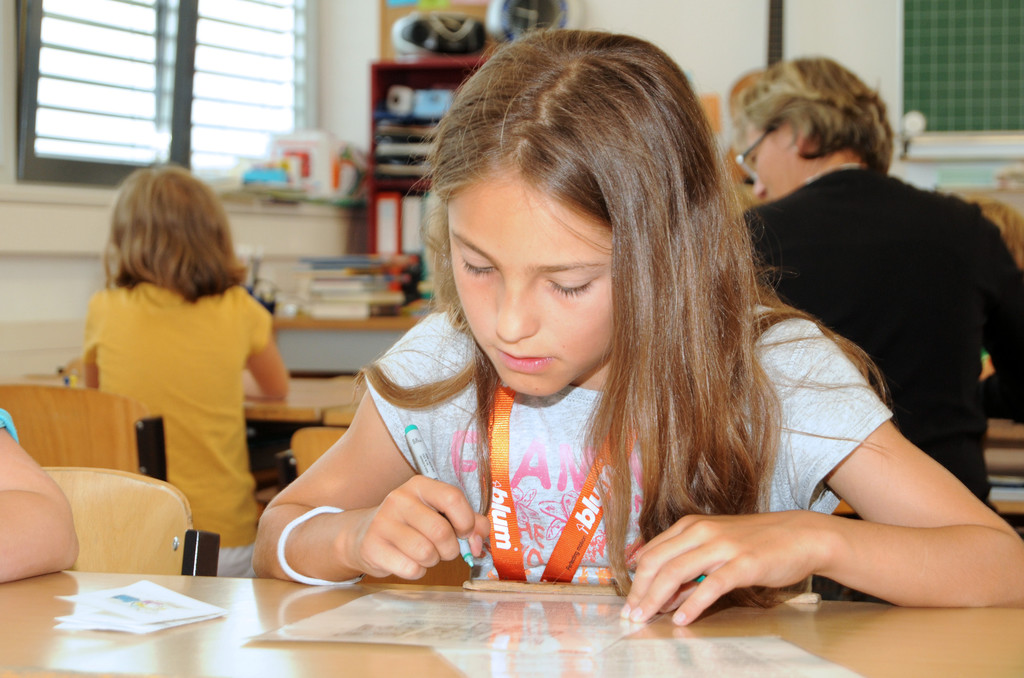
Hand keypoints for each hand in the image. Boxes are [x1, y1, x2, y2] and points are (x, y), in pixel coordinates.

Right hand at [346, 475, 487, 578]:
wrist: (363, 535)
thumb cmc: (411, 525)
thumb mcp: (438, 513)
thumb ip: (467, 520)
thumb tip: (480, 537)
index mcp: (420, 486)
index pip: (453, 498)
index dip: (467, 521)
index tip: (465, 533)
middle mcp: (399, 499)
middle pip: (441, 532)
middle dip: (450, 549)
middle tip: (443, 549)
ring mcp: (383, 522)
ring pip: (426, 552)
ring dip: (433, 561)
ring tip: (424, 554)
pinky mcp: (373, 547)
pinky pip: (410, 568)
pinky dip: (417, 571)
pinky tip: (408, 561)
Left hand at [622, 511, 829, 625]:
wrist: (801, 535)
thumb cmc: (757, 544)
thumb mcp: (717, 551)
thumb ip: (690, 572)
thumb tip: (664, 598)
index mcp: (691, 526)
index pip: (652, 552)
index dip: (636, 579)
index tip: (629, 602)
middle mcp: (701, 532)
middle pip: (657, 562)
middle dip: (640, 591)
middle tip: (631, 615)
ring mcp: (722, 546)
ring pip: (677, 572)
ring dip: (656, 598)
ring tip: (646, 618)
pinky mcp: (743, 563)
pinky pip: (711, 585)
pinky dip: (693, 604)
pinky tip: (683, 619)